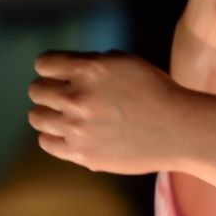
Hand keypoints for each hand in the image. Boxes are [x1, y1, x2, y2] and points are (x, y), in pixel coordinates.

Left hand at [28, 51, 192, 174]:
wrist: (179, 130)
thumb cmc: (155, 91)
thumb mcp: (125, 62)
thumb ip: (92, 62)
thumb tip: (64, 70)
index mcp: (89, 69)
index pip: (44, 64)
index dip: (50, 67)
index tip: (57, 74)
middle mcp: (78, 97)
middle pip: (36, 90)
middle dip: (47, 89)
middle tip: (59, 95)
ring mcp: (78, 128)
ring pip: (36, 117)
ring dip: (46, 113)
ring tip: (60, 115)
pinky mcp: (82, 153)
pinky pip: (47, 142)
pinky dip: (52, 136)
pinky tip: (65, 133)